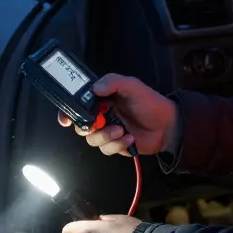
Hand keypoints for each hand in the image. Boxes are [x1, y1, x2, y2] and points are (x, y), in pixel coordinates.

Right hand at [58, 74, 179, 156]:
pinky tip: (130, 138)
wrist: (167, 125)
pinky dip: (117, 145)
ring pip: (92, 140)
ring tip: (121, 131)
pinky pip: (106, 149)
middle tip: (98, 124)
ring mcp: (107, 132)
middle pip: (80, 125)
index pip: (77, 104)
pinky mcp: (115, 145)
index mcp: (101, 99)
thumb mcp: (132, 86)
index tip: (65, 120)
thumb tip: (94, 89)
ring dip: (105, 136)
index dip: (67, 112)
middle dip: (87, 127)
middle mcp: (101, 116)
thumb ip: (112, 82)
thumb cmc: (149, 102)